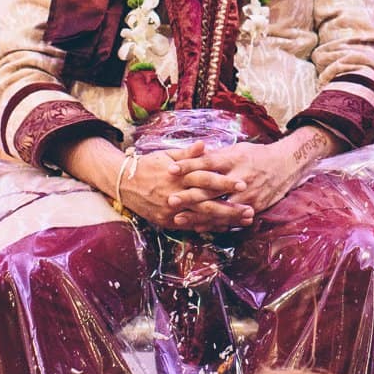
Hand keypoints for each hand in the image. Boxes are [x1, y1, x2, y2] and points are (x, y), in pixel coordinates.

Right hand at [120, 142, 254, 233]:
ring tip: (243, 221)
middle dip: (230, 208)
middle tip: (251, 209)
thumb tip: (206, 145)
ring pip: (201, 218)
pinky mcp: (167, 222)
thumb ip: (188, 154)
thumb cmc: (147, 165)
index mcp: (178, 176)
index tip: (243, 184)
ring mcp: (171, 211)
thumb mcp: (167, 155)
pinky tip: (223, 228)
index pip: (205, 179)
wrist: (123, 183)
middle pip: (207, 203)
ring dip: (224, 221)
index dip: (225, 182)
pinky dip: (207, 228)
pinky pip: (190, 226)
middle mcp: (175, 195)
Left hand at [168, 128, 338, 222]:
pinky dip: (214, 224)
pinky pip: (230, 219)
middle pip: (211, 188)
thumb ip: (215, 155)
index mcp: (235, 159)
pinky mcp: (253, 207)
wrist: (286, 165)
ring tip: (178, 219)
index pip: (208, 162)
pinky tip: (199, 227)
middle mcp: (240, 177)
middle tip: (169, 200)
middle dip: (189, 195)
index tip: (170, 168)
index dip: (189, 165)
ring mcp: (247, 195)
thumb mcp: (237, 149)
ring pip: (219, 207)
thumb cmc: (257, 155)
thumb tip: (191, 155)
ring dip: (198, 215)